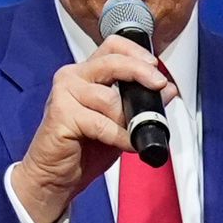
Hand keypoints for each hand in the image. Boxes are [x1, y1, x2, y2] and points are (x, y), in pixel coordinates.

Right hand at [7, 35, 172, 222]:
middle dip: (140, 72)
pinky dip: (120, 135)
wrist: (55, 176)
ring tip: (135, 133)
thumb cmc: (83, 149)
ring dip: (128, 118)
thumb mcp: (120, 123)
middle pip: (112, 61)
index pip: (112, 46)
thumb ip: (141, 104)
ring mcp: (64, 94)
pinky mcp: (61, 114)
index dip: (136, 52)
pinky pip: (101, 123)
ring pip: (109, 97)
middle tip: (158, 86)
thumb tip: (168, 90)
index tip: (155, 68)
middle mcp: (73, 77)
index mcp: (87, 74)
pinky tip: (128, 144)